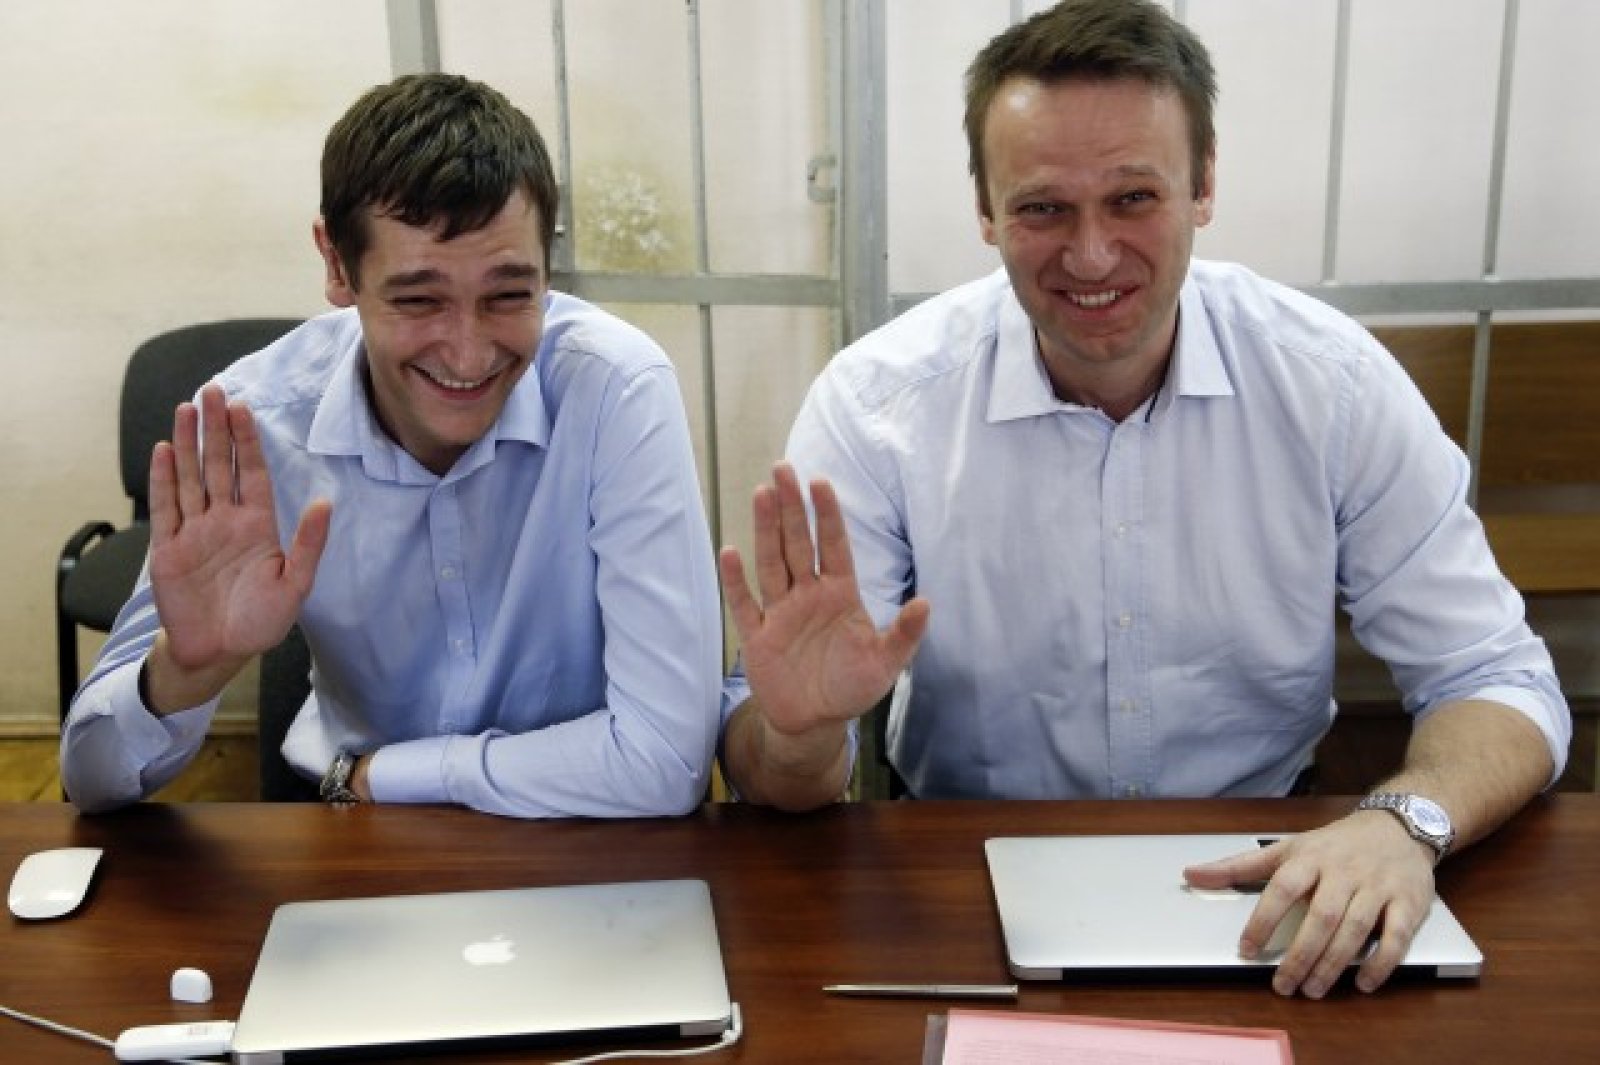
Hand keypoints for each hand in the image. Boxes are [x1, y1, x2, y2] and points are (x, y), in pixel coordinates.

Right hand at [145, 384, 329, 707]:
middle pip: (218, 465)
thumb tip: (324, 503)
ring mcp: (195, 531)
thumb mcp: (295, 585)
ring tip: (187, 409)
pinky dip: (163, 480)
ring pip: (190, 478)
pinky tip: (163, 450)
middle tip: (213, 391)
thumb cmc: (259, 622)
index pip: (252, 473)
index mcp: (257, 525)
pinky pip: (166, 507)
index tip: (243, 409)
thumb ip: (308, 543)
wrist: (219, 652)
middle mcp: (224, 521)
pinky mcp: (169, 548)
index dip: (247, 441)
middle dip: (216, 429)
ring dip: (187, 444)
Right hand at [719, 462, 929, 736]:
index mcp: (839, 595)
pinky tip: (730, 552)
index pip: (834, 546)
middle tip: (783, 469)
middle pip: (797, 543)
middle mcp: (808, 596)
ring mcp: (781, 613)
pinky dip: (736, 581)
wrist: (815, 723)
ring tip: (762, 493)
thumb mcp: (886, 664)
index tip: (821, 482)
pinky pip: (745, 604)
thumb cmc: (851, 687)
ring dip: (766, 529)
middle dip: (792, 507)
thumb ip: (904, 634)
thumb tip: (926, 603)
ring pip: (772, 563)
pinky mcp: (758, 637)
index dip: (828, 515)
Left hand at [1182, 811, 1437, 997]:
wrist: (1397, 827)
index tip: (1246, 949)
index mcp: (1309, 858)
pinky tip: (1364, 983)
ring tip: (1314, 989)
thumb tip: (1191, 875)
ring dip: (1334, 963)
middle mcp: (1343, 872)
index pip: (1281, 888)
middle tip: (1284, 985)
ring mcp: (1377, 887)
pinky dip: (1381, 962)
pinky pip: (1397, 936)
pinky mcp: (1408, 902)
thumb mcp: (1286, 849)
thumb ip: (1239, 866)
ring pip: (1355, 928)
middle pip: (1320, 916)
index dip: (1262, 920)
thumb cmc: (1334, 845)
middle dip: (1300, 954)